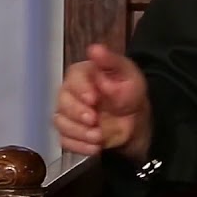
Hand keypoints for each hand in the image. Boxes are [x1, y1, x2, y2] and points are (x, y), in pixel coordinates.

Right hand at [53, 44, 151, 162]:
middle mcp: (70, 93)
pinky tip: (95, 148)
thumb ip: (111, 61)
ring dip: (78, 131)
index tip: (94, 99)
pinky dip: (79, 146)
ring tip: (98, 136)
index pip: (73, 78)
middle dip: (77, 113)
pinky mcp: (71, 133)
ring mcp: (68, 114)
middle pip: (62, 102)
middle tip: (95, 120)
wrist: (136, 120)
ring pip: (60, 122)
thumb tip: (94, 48)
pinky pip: (65, 141)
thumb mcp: (127, 73)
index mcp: (82, 74)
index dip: (81, 89)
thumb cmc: (130, 92)